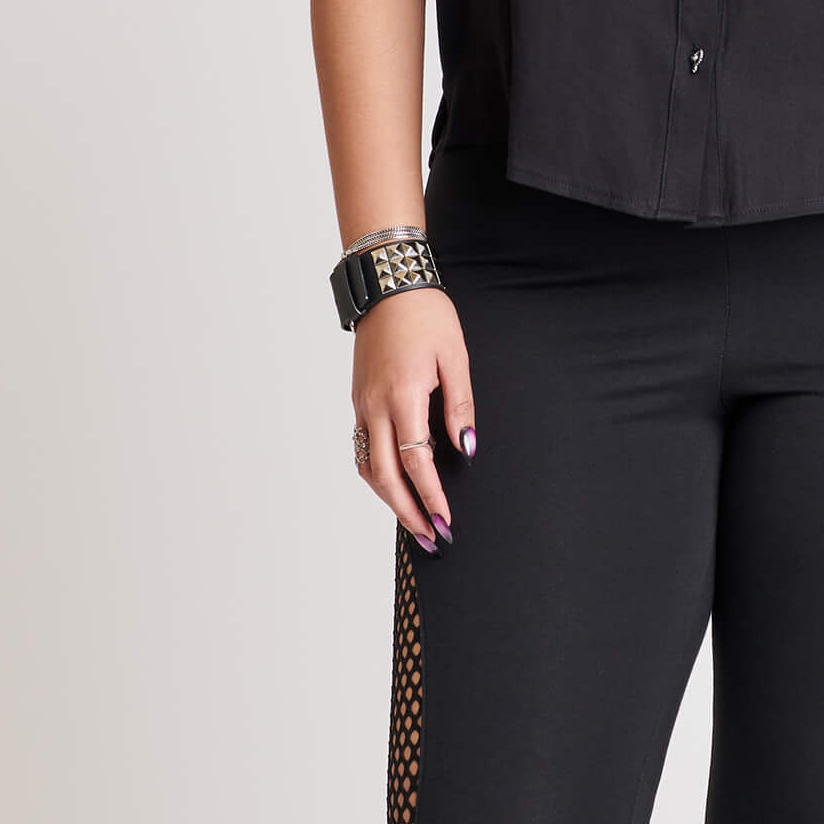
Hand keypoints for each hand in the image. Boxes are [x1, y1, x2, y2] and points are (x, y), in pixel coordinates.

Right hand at [351, 289, 475, 552]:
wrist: (386, 284)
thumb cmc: (425, 315)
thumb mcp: (455, 357)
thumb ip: (460, 406)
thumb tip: (466, 448)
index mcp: (402, 396)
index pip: (416, 461)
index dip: (431, 497)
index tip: (446, 521)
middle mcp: (374, 406)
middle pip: (385, 475)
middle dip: (408, 512)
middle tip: (431, 539)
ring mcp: (361, 404)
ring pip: (367, 466)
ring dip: (389, 500)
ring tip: (414, 523)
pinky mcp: (357, 400)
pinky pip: (362, 448)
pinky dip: (376, 476)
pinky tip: (393, 487)